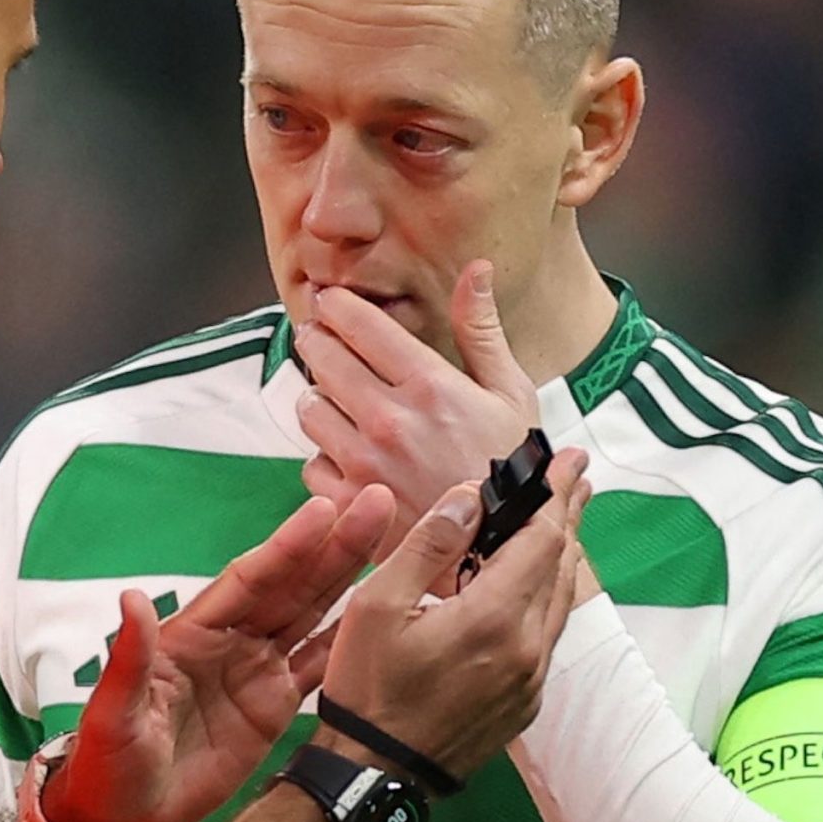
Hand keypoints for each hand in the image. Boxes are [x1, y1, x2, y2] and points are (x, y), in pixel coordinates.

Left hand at [43, 486, 396, 821]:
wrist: (123, 817)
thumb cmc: (106, 761)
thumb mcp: (113, 712)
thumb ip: (130, 659)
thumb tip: (131, 600)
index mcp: (193, 633)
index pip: (249, 580)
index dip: (287, 547)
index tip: (323, 510)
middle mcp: (230, 642)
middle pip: (290, 586)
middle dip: (333, 546)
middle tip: (376, 503)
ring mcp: (255, 672)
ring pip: (310, 615)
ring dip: (347, 578)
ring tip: (390, 539)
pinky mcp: (273, 707)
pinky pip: (317, 666)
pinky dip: (349, 642)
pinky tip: (382, 617)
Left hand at [295, 260, 536, 559]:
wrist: (505, 551)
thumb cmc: (514, 470)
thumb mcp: (512, 395)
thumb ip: (483, 330)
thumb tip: (476, 269)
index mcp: (429, 385)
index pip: (357, 323)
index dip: (336, 306)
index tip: (332, 302)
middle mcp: (390, 420)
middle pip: (321, 357)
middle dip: (317, 342)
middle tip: (322, 341)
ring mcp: (365, 464)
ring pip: (308, 409)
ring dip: (320, 400)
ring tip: (340, 402)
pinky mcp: (350, 505)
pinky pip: (311, 465)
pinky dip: (325, 459)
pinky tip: (349, 458)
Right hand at [316, 449, 590, 780]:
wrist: (377, 773)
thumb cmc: (367, 688)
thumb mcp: (379, 604)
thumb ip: (429, 544)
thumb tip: (471, 495)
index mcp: (493, 618)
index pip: (542, 540)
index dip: (555, 496)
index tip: (566, 461)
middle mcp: (526, 648)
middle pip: (560, 566)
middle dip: (567, 516)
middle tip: (574, 477)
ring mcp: (530, 679)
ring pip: (558, 602)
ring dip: (560, 555)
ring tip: (563, 520)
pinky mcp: (525, 701)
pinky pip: (547, 635)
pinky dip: (545, 596)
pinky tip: (533, 583)